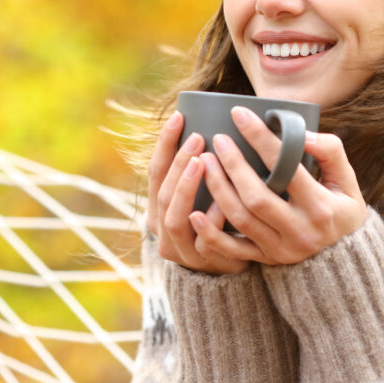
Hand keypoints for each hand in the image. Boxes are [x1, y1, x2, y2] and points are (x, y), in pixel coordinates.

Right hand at [146, 111, 248, 274]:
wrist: (229, 266)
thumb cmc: (217, 220)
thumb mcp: (201, 194)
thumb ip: (200, 169)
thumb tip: (210, 122)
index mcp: (158, 207)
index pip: (155, 171)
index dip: (165, 144)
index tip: (179, 117)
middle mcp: (162, 228)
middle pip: (162, 192)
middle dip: (179, 163)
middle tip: (198, 137)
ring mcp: (181, 248)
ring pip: (175, 218)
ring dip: (187, 188)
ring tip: (203, 163)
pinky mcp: (203, 262)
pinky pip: (204, 242)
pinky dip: (211, 220)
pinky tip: (222, 204)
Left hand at [187, 106, 366, 265]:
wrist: (345, 261)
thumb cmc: (343, 210)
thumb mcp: (347, 181)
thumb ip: (330, 152)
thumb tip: (301, 133)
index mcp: (321, 207)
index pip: (286, 168)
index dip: (260, 139)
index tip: (239, 114)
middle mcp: (300, 231)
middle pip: (256, 196)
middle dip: (232, 165)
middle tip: (217, 139)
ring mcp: (281, 249)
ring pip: (240, 219)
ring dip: (218, 189)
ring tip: (203, 162)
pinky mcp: (267, 261)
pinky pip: (233, 251)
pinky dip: (211, 234)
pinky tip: (194, 213)